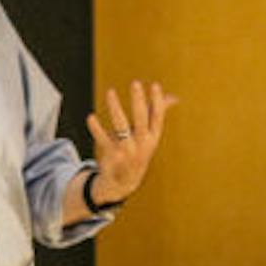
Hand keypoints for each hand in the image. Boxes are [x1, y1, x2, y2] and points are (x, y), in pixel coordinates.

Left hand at [85, 80, 177, 203]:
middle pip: (140, 119)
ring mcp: (126, 150)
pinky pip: (102, 139)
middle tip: (135, 83)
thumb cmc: (138, 151)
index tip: (154, 85)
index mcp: (152, 137)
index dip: (157, 101)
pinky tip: (91, 117)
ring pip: (121, 126)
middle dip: (138, 101)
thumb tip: (173, 97)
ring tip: (110, 92)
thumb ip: (157, 114)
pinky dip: (96, 128)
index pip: (157, 117)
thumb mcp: (150, 136)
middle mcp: (142, 144)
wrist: (124, 182)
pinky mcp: (111, 155)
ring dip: (115, 108)